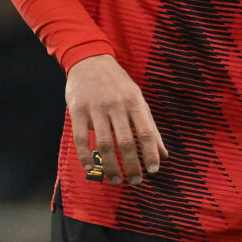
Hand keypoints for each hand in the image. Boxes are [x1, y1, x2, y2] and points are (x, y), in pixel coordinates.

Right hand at [64, 53, 162, 184]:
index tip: (154, 170)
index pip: (147, 132)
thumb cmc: (118, 85)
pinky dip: (85, 155)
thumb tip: (165, 155)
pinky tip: (91, 167)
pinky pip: (81, 137)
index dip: (151, 152)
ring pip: (104, 143)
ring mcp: (96, 108)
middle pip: (125, 141)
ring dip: (111, 165)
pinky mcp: (77, 110)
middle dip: (132, 164)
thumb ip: (150, 127)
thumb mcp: (138, 100)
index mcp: (135, 102)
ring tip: (116, 180)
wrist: (89, 60)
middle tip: (136, 181)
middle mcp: (116, 106)